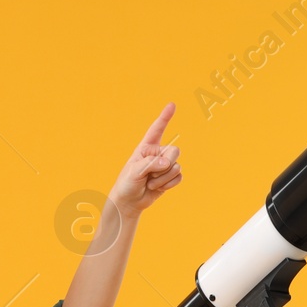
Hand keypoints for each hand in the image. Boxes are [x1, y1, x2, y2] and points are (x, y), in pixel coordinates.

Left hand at [108, 102, 182, 218]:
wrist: (130, 201)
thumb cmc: (127, 184)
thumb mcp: (134, 172)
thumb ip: (150, 165)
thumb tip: (167, 164)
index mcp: (146, 147)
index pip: (157, 129)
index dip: (165, 117)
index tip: (172, 105)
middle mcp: (157, 153)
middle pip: (174, 151)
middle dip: (166, 164)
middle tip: (152, 174)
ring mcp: (165, 165)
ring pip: (177, 166)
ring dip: (163, 178)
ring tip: (150, 182)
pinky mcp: (170, 177)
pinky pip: (179, 177)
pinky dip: (169, 184)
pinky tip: (158, 187)